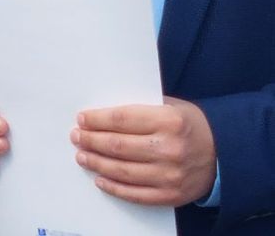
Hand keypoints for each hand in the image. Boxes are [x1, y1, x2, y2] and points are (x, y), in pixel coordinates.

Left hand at [72, 96, 216, 205]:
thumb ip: (140, 108)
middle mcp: (169, 148)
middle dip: (91, 140)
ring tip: (82, 156)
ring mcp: (170, 174)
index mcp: (168, 121)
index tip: (82, 119)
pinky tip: (100, 179)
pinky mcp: (171, 195)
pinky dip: (114, 187)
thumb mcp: (170, 106)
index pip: (121, 119)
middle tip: (76, 137)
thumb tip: (101, 114)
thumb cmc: (190, 125)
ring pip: (122, 170)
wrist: (225, 152)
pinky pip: (135, 194)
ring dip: (96, 163)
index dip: (97, 120)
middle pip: (117, 145)